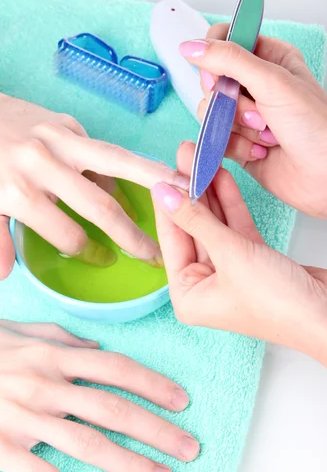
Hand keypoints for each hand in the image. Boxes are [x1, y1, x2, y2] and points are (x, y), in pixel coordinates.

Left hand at [0, 71, 188, 278]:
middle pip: (98, 207)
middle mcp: (43, 165)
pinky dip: (131, 163)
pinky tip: (156, 175)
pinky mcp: (69, 123)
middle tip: (155, 256)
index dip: (87, 251)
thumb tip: (2, 277)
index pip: (65, 233)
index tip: (103, 259)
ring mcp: (58, 139)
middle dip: (131, 235)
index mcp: (18, 192)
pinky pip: (105, 149)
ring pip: (116, 163)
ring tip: (187, 193)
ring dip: (154, 180)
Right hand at [0, 320, 198, 471]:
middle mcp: (42, 384)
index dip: (153, 384)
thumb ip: (55, 335)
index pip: (115, 367)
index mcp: (48, 354)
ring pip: (88, 444)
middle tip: (189, 448)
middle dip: (157, 429)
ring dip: (130, 464)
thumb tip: (94, 346)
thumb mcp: (8, 328)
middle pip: (112, 409)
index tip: (181, 400)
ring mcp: (22, 419)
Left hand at [152, 141, 326, 363]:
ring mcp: (228, 272)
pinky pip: (234, 228)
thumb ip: (196, 221)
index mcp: (188, 296)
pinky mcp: (251, 260)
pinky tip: (220, 177)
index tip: (161, 172)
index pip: (171, 240)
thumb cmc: (278, 301)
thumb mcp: (230, 255)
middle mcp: (204, 286)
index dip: (168, 204)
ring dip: (209, 194)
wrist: (326, 313)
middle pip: (192, 230)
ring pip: (213, 226)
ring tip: (199, 159)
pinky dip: (230, 204)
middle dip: (189, 194)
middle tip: (183, 157)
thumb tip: (164, 193)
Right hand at [179, 25, 326, 217]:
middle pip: (212, 80)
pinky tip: (259, 151)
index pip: (224, 40)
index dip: (213, 57)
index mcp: (270, 58)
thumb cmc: (315, 127)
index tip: (217, 76)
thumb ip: (229, 60)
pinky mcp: (237, 142)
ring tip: (265, 134)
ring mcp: (244, 115)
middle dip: (230, 102)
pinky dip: (235, 147)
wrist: (324, 176)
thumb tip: (189, 47)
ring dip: (236, 127)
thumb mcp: (272, 82)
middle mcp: (255, 84)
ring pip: (211, 112)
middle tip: (257, 112)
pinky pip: (216, 138)